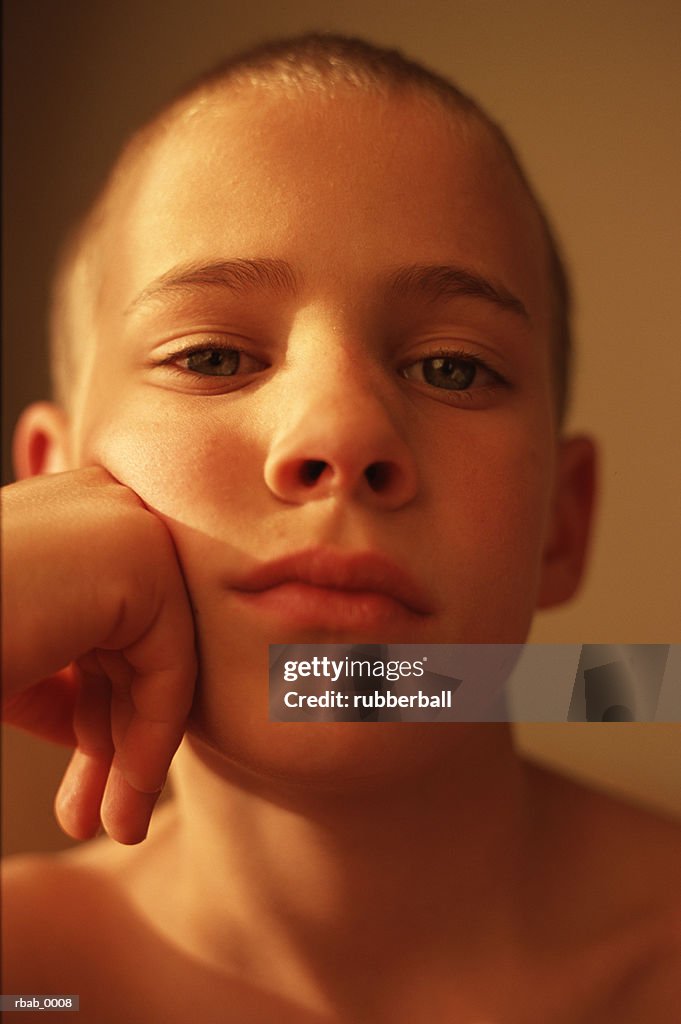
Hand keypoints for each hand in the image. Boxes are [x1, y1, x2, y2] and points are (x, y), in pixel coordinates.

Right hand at [1, 467, 196, 843]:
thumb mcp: (14, 664)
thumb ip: (64, 678)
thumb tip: (111, 733)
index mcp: (66, 522)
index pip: (103, 630)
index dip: (93, 716)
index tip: (86, 796)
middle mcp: (100, 510)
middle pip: (131, 648)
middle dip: (116, 742)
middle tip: (103, 820)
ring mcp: (123, 526)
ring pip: (155, 662)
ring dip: (135, 754)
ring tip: (117, 828)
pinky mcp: (139, 559)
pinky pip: (169, 663)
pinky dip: (152, 738)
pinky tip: (127, 802)